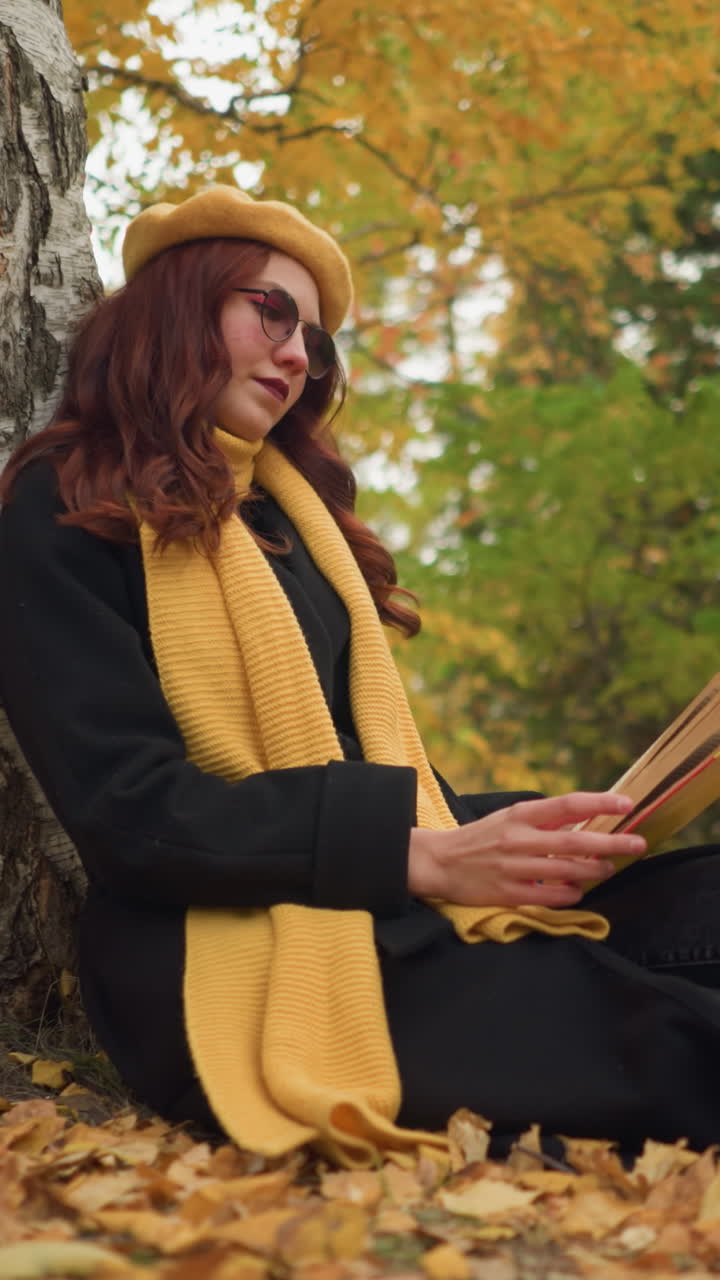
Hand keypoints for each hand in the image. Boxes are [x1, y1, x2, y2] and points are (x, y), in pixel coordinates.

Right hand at [408, 791, 645, 908]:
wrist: (439, 861)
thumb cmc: (481, 838)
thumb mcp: (510, 818)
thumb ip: (544, 820)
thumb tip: (586, 819)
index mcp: (520, 814)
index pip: (568, 804)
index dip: (600, 802)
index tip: (627, 804)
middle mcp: (518, 838)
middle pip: (575, 840)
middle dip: (612, 842)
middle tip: (637, 844)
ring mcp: (513, 867)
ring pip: (566, 869)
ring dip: (594, 870)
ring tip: (608, 868)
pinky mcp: (507, 893)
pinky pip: (548, 896)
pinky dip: (569, 894)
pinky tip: (577, 891)